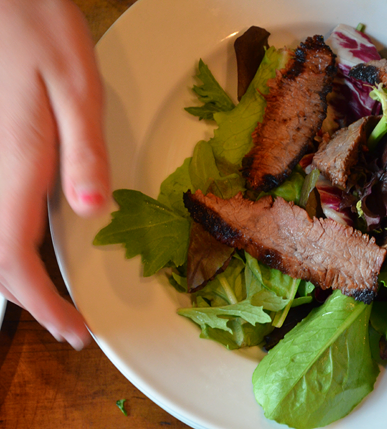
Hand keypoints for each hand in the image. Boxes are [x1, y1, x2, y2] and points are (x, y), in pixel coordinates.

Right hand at [0, 0, 109, 349]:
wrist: (2, 1)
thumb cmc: (36, 32)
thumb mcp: (76, 88)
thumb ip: (83, 151)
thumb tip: (91, 211)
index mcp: (17, 165)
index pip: (14, 259)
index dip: (42, 305)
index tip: (74, 331)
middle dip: (32, 299)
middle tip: (69, 321)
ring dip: (17, 276)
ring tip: (52, 296)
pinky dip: (9, 243)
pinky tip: (29, 244)